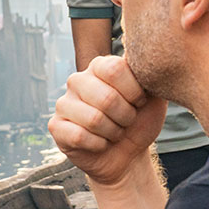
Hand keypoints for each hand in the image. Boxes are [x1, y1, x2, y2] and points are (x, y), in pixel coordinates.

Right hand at [50, 56, 166, 187]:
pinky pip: (79, 136)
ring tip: (115, 132)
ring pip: (94, 119)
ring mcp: (64, 102)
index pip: (115, 69)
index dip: (134, 92)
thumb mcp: (153, 96)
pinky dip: (99, 145)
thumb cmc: (140, 121)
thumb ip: (149, 73)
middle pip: (107, 97)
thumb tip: (145, 54)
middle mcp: (78, 80)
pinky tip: (101, 143)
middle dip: (126, 116)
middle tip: (127, 121)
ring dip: (113, 132)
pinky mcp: (56, 126)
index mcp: (100, 66)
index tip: (139, 102)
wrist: (129, 154)